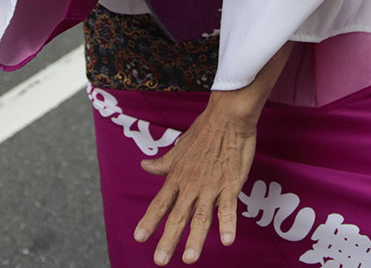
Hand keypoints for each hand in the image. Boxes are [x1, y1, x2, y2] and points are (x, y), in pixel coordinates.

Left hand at [134, 103, 256, 264]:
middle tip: (159, 261)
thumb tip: (144, 166)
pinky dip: (227, 224)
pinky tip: (226, 240)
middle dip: (168, 240)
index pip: (160, 203)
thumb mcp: (179, 147)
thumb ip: (164, 162)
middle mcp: (191, 184)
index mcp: (177, 177)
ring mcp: (211, 186)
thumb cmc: (204, 131)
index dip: (149, 221)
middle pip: (178, 216)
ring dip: (195, 239)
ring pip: (201, 216)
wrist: (228, 116)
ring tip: (189, 258)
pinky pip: (229, 208)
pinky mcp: (231, 184)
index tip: (139, 238)